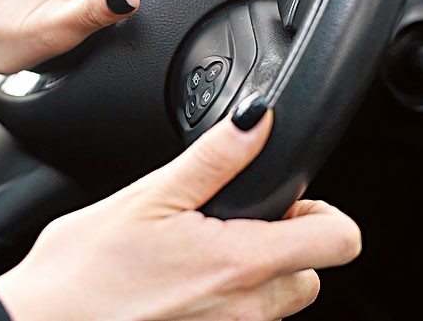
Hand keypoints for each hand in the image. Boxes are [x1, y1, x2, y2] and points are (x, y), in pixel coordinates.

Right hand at [0, 106, 361, 320]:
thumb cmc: (83, 271)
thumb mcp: (149, 197)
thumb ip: (214, 159)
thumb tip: (258, 120)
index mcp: (240, 263)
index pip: (340, 240)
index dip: (321, 211)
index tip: (284, 200)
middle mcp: (247, 311)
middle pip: (310, 272)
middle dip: (283, 242)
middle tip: (227, 223)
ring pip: (277, 300)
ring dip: (254, 273)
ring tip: (195, 252)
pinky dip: (227, 298)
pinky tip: (180, 282)